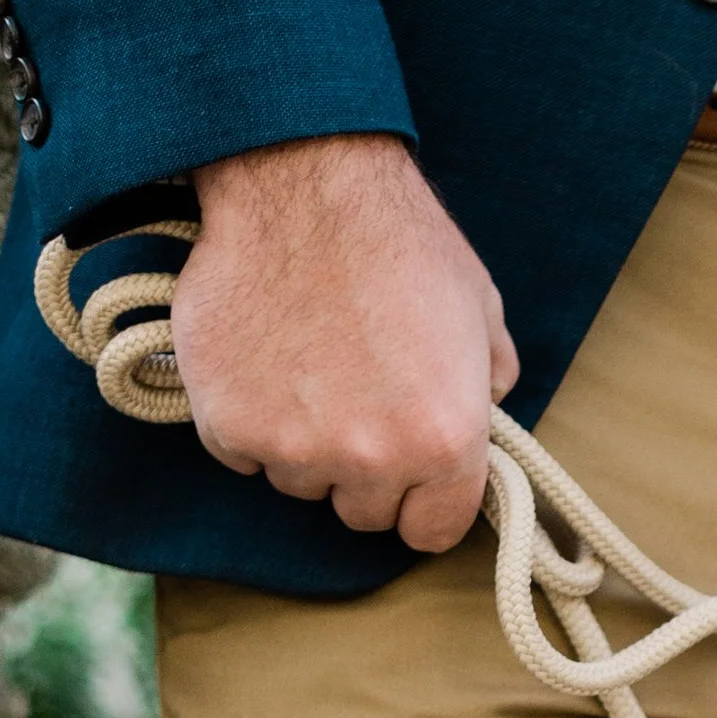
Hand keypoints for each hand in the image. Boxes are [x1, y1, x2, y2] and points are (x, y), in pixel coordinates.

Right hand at [171, 133, 516, 550]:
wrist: (302, 185)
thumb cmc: (400, 242)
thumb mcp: (481, 313)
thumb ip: (489, 385)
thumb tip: (485, 417)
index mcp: (444, 441)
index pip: (431, 532)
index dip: (422, 505)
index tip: (410, 480)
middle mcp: (371, 458)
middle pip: (363, 512)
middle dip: (363, 471)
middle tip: (354, 400)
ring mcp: (293, 446)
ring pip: (299, 482)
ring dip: (303, 443)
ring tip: (306, 365)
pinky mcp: (226, 424)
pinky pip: (240, 452)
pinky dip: (245, 419)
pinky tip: (260, 359)